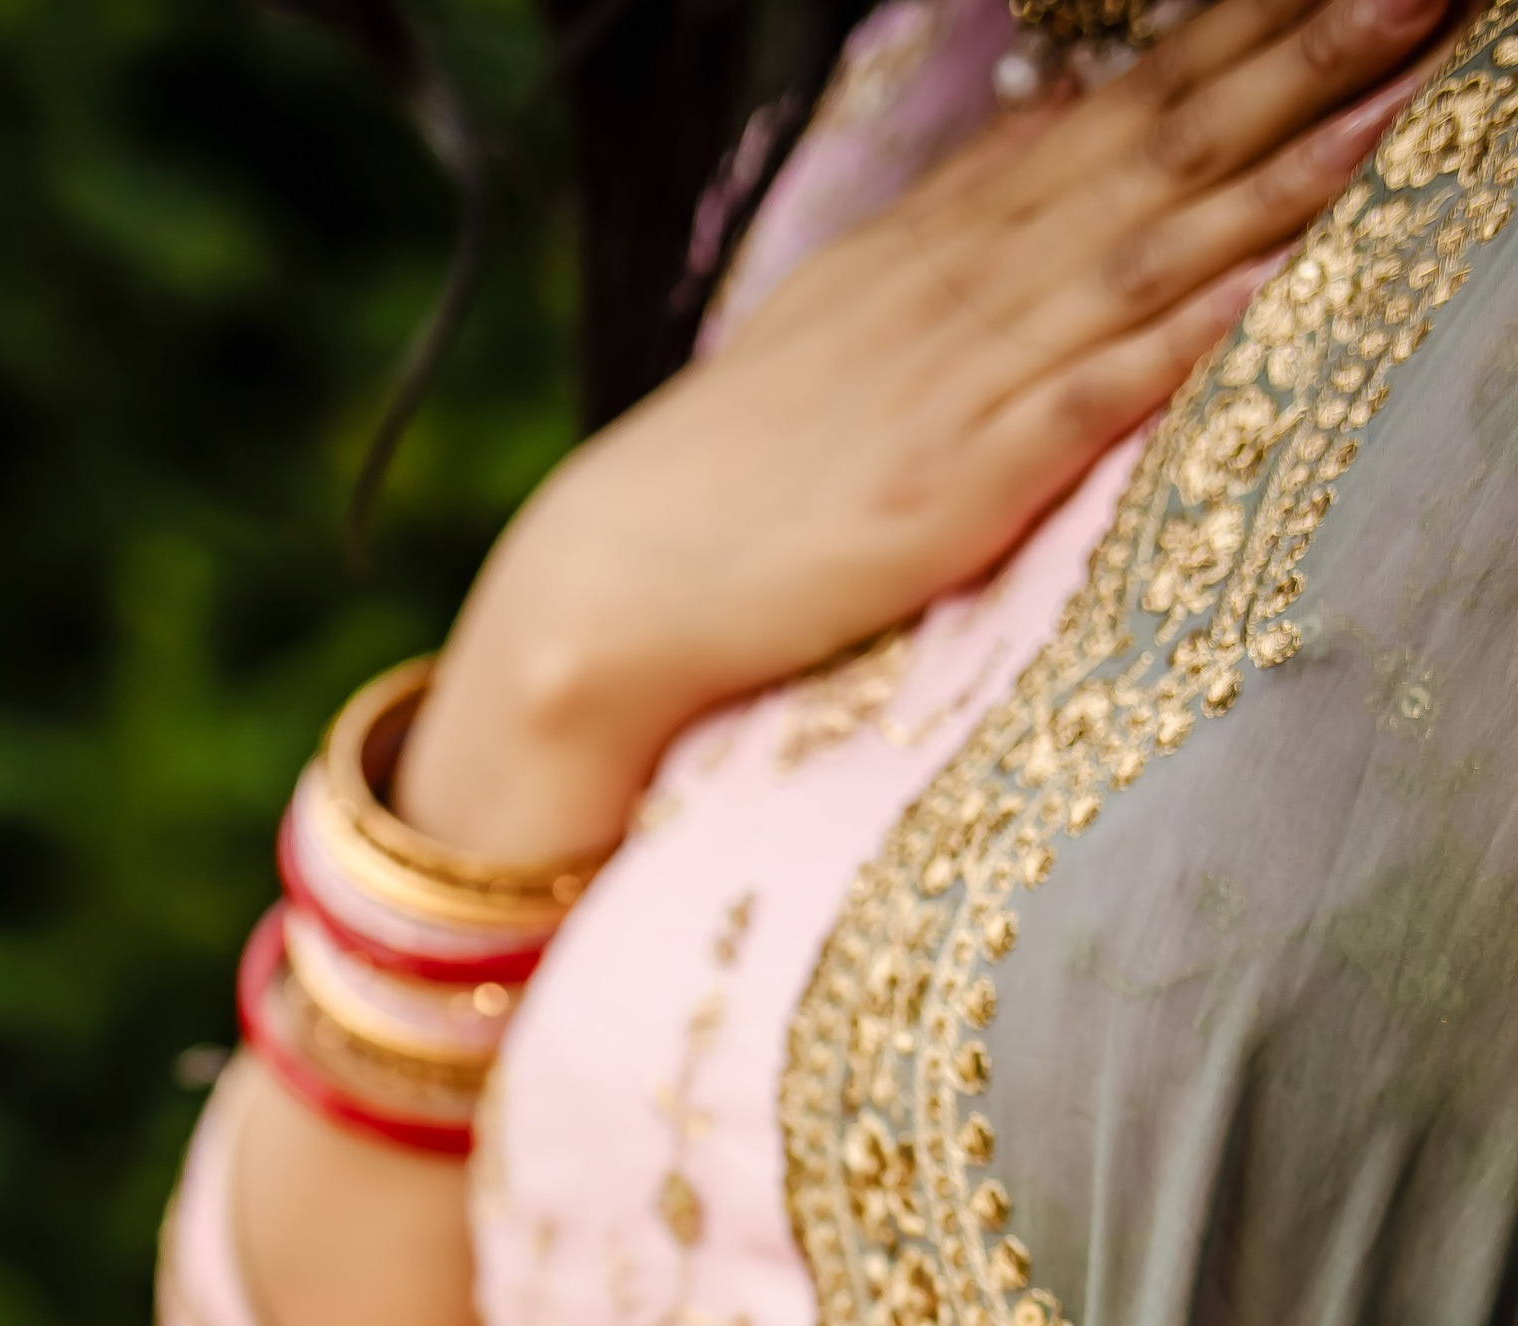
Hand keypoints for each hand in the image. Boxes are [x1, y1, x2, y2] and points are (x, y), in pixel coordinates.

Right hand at [400, 0, 1452, 863]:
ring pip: (1149, 245)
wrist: (616, 581)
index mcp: (956, 238)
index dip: (1250, 29)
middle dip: (1300, 55)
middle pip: (1166, 143)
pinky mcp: (952, 485)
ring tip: (1398, 89)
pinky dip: (1177, 334)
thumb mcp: (863, 313)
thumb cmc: (746, 467)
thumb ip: (978, 229)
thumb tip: (1077, 140)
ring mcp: (965, 380)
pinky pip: (1085, 395)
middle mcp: (974, 283)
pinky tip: (1261, 285)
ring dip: (1280, 167)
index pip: (1130, 102)